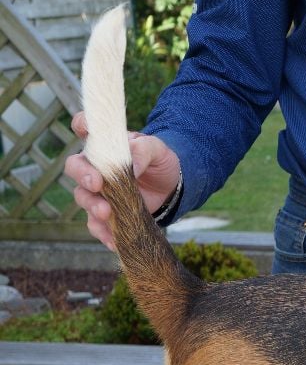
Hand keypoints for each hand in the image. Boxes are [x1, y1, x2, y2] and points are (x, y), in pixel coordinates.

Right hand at [64, 112, 181, 250]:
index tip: (84, 128)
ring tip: (106, 213)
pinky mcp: (106, 212)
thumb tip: (130, 167)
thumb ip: (143, 151)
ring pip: (83, 197)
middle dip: (83, 175)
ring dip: (92, 206)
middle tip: (96, 184)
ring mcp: (98, 191)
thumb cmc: (160, 161)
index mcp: (105, 144)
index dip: (82, 125)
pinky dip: (102, 232)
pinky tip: (112, 239)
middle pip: (75, 167)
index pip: (85, 128)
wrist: (171, 186)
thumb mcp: (157, 150)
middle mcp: (95, 166)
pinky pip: (96, 224)